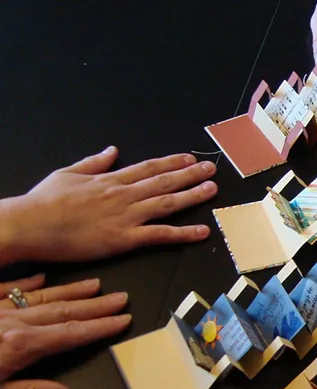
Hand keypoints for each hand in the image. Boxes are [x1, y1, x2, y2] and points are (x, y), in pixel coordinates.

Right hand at [0, 147, 216, 266]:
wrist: (31, 225)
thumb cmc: (44, 201)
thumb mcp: (68, 173)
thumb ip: (94, 162)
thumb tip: (112, 150)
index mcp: (111, 180)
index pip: (148, 168)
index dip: (171, 162)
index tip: (189, 158)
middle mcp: (124, 195)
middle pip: (164, 182)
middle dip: (190, 174)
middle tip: (213, 169)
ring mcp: (126, 216)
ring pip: (167, 204)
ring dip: (193, 196)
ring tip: (213, 189)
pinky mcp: (125, 239)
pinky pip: (160, 235)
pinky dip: (184, 233)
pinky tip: (203, 231)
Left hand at [0, 277, 129, 380]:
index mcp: (19, 344)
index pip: (72, 333)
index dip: (102, 326)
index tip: (124, 319)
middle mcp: (12, 322)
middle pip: (64, 311)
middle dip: (97, 305)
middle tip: (121, 297)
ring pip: (41, 297)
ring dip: (71, 291)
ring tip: (95, 284)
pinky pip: (6, 289)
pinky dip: (25, 283)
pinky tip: (40, 277)